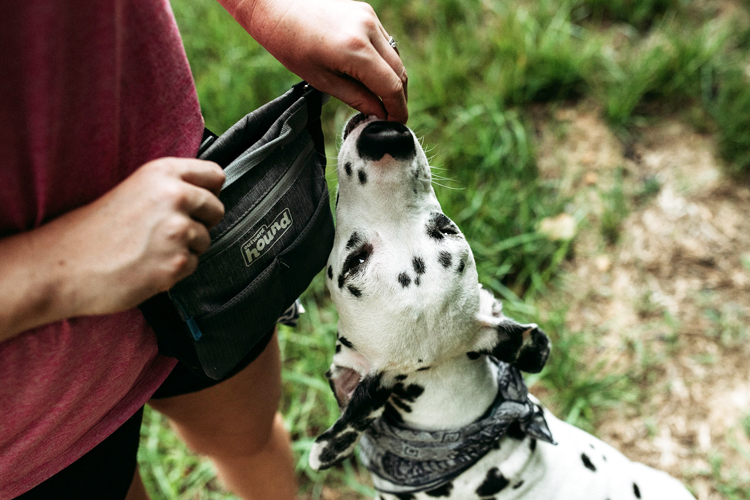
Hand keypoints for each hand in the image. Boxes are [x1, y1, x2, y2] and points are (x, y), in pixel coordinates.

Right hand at [55, 157, 225, 315]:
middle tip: (169, 231)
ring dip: (186, 248)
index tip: (200, 201)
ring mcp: (177, 231)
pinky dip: (176, 269)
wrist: (63, 265)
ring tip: (151, 249)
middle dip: (200, 222)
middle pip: (216, 209)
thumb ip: (169, 186)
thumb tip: (206, 193)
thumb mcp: (134, 189)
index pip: (215, 175)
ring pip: (206, 240)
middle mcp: (174, 197)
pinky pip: (193, 265)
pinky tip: (149, 265)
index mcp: (163, 173)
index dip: (210, 191)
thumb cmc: (92, 231)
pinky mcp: (176, 262)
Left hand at [223, 0, 407, 122]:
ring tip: (381, 99)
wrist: (276, 4)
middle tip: (390, 117)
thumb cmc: (290, 43)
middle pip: (399, 71)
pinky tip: (372, 75)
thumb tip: (378, 114)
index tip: (396, 125)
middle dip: (398, 97)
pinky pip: (385, 42)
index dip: (398, 109)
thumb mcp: (321, 79)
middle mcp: (368, 30)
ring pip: (395, 56)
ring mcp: (370, 18)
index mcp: (355, 50)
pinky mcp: (367, 12)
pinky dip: (384, 61)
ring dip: (393, 79)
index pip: (391, 86)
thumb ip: (356, 98)